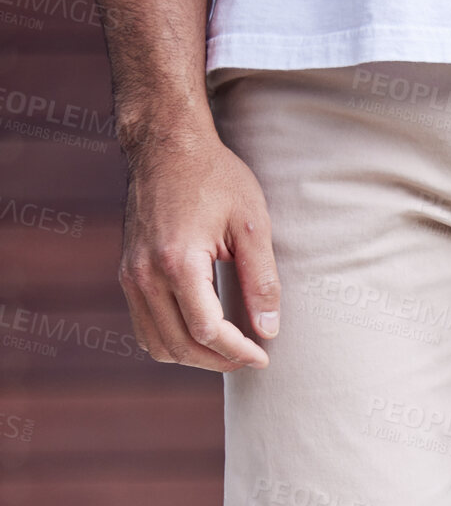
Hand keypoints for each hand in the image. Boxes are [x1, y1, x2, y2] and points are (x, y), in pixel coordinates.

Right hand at [119, 128, 279, 371]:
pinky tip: (202, 333)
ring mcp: (131, 275)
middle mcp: (145, 273)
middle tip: (250, 357)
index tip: (263, 356)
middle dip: (219, 360)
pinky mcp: (128, 274)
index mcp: (177, 261)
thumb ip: (262, 281)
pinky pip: (145, 328)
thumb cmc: (214, 176)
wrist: (166, 144)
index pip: (207, 331)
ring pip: (157, 345)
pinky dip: (172, 341)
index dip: (238, 352)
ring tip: (228, 349)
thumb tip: (268, 331)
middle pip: (181, 346)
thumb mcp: (252, 224)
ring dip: (194, 357)